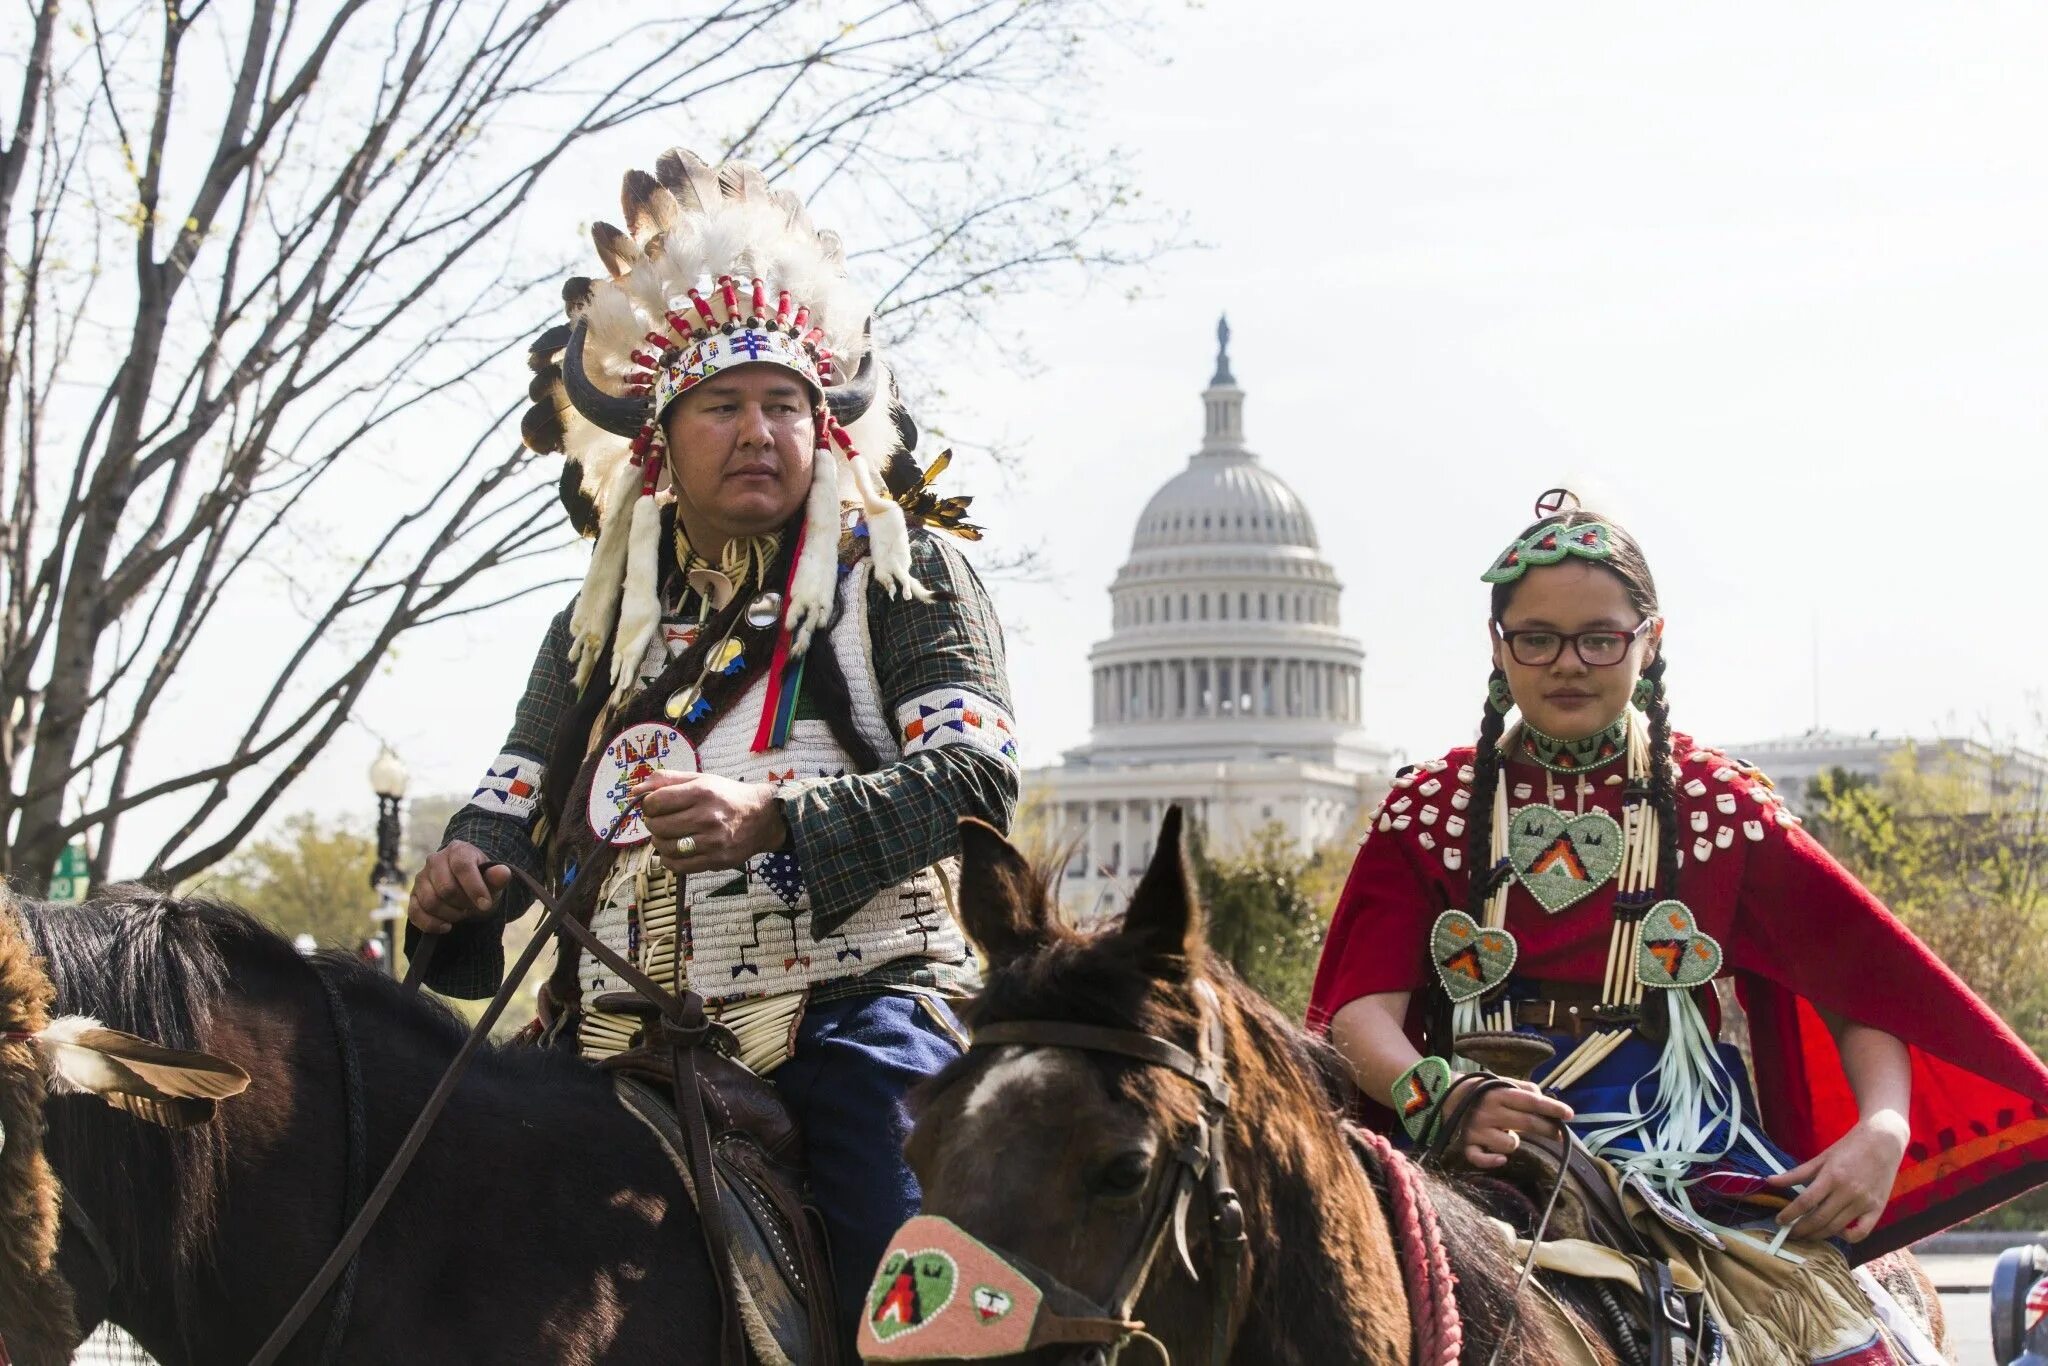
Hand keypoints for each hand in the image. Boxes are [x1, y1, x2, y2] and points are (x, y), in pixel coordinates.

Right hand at [408, 841, 512, 934]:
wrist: (468, 891)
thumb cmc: (482, 883)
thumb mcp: (494, 881)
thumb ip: (498, 877)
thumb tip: (503, 873)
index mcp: (457, 850)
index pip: (462, 867)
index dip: (474, 888)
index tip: (485, 904)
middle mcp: (435, 860)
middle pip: (446, 889)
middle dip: (463, 904)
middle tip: (472, 907)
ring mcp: (421, 878)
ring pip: (430, 902)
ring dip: (450, 915)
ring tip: (462, 913)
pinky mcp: (413, 895)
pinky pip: (415, 913)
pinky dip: (432, 924)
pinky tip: (447, 926)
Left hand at [633, 771, 788, 875]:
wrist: (763, 818)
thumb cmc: (726, 796)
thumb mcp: (700, 779)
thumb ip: (666, 780)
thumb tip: (634, 790)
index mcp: (702, 792)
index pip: (655, 802)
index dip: (648, 805)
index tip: (655, 806)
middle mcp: (707, 817)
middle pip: (657, 826)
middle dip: (653, 823)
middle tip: (662, 821)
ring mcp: (712, 841)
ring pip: (665, 847)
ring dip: (659, 842)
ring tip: (669, 835)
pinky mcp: (716, 860)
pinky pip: (677, 866)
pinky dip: (669, 860)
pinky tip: (675, 850)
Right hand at [1455, 1077, 1574, 1169]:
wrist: (1442, 1095)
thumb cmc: (1479, 1091)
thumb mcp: (1498, 1082)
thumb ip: (1521, 1088)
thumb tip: (1543, 1095)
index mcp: (1498, 1093)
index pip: (1531, 1101)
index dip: (1552, 1108)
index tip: (1570, 1114)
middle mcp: (1489, 1111)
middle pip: (1527, 1123)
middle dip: (1548, 1130)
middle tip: (1561, 1135)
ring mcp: (1477, 1130)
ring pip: (1509, 1144)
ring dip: (1515, 1142)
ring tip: (1508, 1135)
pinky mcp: (1466, 1145)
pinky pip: (1482, 1159)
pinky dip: (1492, 1161)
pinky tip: (1500, 1159)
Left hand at [1766, 1112, 1906, 1242]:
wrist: (1883, 1141)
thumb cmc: (1849, 1147)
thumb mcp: (1821, 1157)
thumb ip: (1796, 1173)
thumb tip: (1770, 1181)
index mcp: (1831, 1176)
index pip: (1805, 1202)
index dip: (1790, 1214)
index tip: (1779, 1221)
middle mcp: (1848, 1192)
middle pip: (1820, 1219)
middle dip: (1802, 1230)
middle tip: (1790, 1234)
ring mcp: (1864, 1202)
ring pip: (1837, 1227)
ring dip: (1819, 1235)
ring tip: (1806, 1236)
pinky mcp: (1878, 1209)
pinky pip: (1862, 1232)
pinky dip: (1848, 1237)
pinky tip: (1837, 1233)